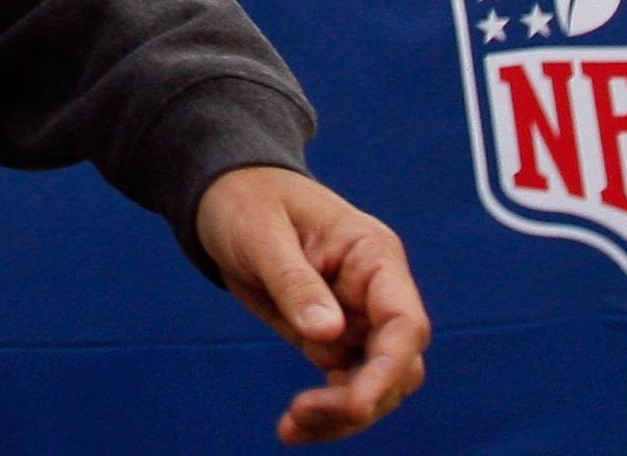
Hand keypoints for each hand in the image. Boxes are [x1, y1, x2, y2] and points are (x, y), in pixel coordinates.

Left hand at [194, 167, 429, 444]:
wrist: (221, 196)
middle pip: (397, 364)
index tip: (355, 404)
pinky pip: (343, 384)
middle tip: (302, 416)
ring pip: (374, 384)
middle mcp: (376, 290)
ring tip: (291, 429)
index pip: (404, 321)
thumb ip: (295, 282)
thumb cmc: (246, 200)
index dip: (388, 369)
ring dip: (341, 414)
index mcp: (372, 254)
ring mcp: (357, 316)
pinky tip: (293, 429)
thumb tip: (330, 335)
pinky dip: (326, 411)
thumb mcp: (261, 234)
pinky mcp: (332, 337)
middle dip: (360, 399)